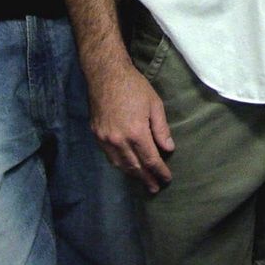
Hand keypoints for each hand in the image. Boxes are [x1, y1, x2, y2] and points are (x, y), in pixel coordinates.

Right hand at [88, 63, 175, 193]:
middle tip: (154, 188)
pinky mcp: (96, 135)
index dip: (159, 171)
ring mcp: (105, 139)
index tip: (166, 179)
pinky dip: (120, 164)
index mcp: (136, 133)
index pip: (150, 160)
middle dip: (146, 179)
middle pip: (135, 167)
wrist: (106, 75)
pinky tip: (126, 166)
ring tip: (142, 181)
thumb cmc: (134, 87)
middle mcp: (119, 141)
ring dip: (132, 174)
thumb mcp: (154, 104)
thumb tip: (168, 149)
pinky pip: (109, 156)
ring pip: (120, 164)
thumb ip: (161, 129)